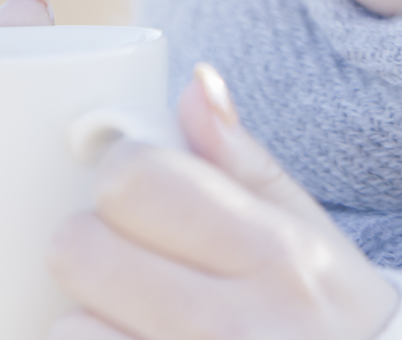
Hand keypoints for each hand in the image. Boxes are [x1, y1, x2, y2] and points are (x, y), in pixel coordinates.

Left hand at [47, 63, 399, 339]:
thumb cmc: (334, 319)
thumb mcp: (313, 236)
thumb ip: (245, 161)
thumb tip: (195, 86)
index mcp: (273, 253)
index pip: (134, 180)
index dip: (122, 176)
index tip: (138, 193)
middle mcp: (235, 327)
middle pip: (80, 250)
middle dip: (92, 247)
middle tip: (128, 262)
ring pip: (67, 327)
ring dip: (88, 321)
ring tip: (139, 323)